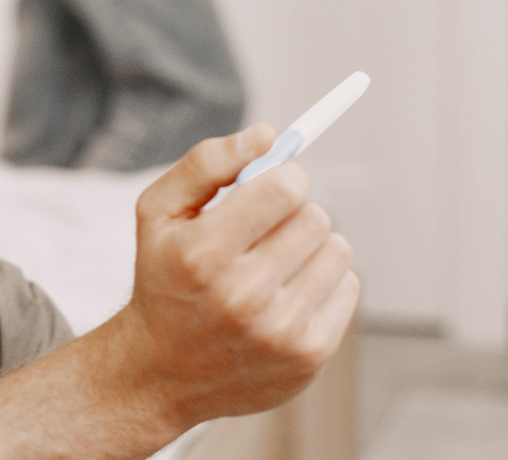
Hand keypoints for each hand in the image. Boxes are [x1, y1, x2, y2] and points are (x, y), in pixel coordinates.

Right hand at [116, 126, 359, 433]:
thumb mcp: (158, 211)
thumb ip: (206, 162)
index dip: (285, 175)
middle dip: (294, 212)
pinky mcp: (309, 355)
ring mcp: (280, 331)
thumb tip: (267, 135)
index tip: (272, 184)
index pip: (285, 187)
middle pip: (315, 216)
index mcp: (202, 254)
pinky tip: (288, 293)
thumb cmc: (164, 278)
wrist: (160, 373)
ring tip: (276, 263)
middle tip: (266, 230)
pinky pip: (348, 286)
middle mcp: (242, 296)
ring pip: (338, 249)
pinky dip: (324, 281)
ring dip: (312, 246)